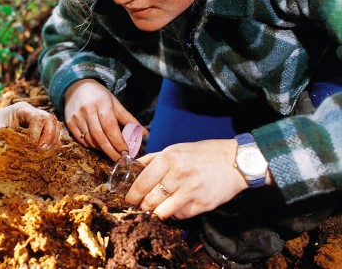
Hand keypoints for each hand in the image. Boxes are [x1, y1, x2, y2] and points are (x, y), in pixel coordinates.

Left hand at [0, 101, 60, 147]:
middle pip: (51, 120)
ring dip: (53, 141)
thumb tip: (28, 151)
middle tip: (42, 151)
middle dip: (49, 137)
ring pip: (55, 126)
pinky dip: (52, 144)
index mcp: (21, 109)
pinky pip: (52, 134)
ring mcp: (36, 121)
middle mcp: (32, 113)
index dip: (38, 133)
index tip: (32, 146)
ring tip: (46, 153)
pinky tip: (48, 154)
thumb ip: (12, 138)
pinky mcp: (39, 130)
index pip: (38, 118)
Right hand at [64, 79, 143, 160]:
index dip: (118, 141)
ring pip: (90, 140)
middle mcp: (88, 110)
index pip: (110, 127)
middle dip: (111, 151)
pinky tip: (99, 145)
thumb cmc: (99, 96)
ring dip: (102, 149)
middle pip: (100, 136)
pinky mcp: (69, 123)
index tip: (126, 152)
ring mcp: (77, 117)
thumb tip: (144, 133)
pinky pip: (81, 140)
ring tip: (112, 151)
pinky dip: (91, 145)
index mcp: (102, 103)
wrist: (76, 87)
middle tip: (120, 159)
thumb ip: (128, 119)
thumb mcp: (115, 103)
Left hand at [125, 139, 247, 218]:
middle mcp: (179, 174)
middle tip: (140, 206)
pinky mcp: (202, 204)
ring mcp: (191, 191)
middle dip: (142, 206)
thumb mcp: (176, 149)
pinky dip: (174, 214)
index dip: (132, 194)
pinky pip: (180, 216)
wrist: (235, 161)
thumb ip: (153, 159)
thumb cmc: (203, 154)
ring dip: (156, 212)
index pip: (142, 182)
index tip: (128, 199)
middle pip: (150, 200)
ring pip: (162, 212)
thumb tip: (133, 167)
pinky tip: (175, 206)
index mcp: (169, 158)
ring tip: (155, 209)